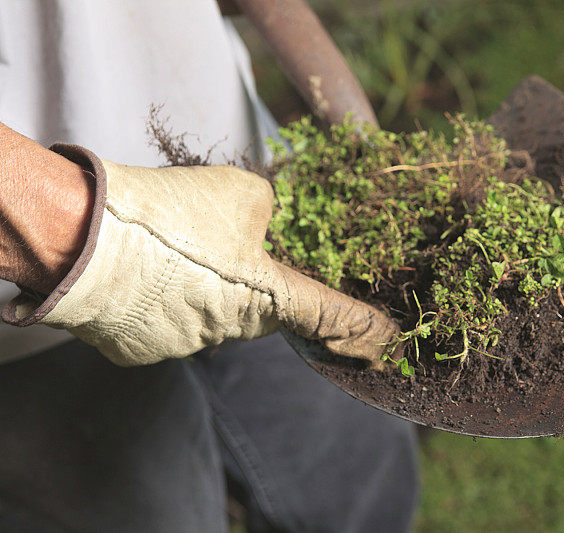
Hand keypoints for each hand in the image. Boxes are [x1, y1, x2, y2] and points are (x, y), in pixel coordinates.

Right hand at [2, 144, 398, 367]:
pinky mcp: (146, 350)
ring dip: (202, 285)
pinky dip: (164, 297)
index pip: (330, 316)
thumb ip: (269, 211)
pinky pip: (169, 321)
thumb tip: (266, 218)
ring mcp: (187, 345)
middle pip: (260, 307)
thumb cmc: (173, 214)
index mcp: (269, 297)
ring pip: (212, 313)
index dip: (362, 328)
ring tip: (170, 248)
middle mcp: (233, 331)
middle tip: (220, 244)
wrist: (84, 239)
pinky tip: (144, 269)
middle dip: (251, 278)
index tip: (388, 343)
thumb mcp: (241, 192)